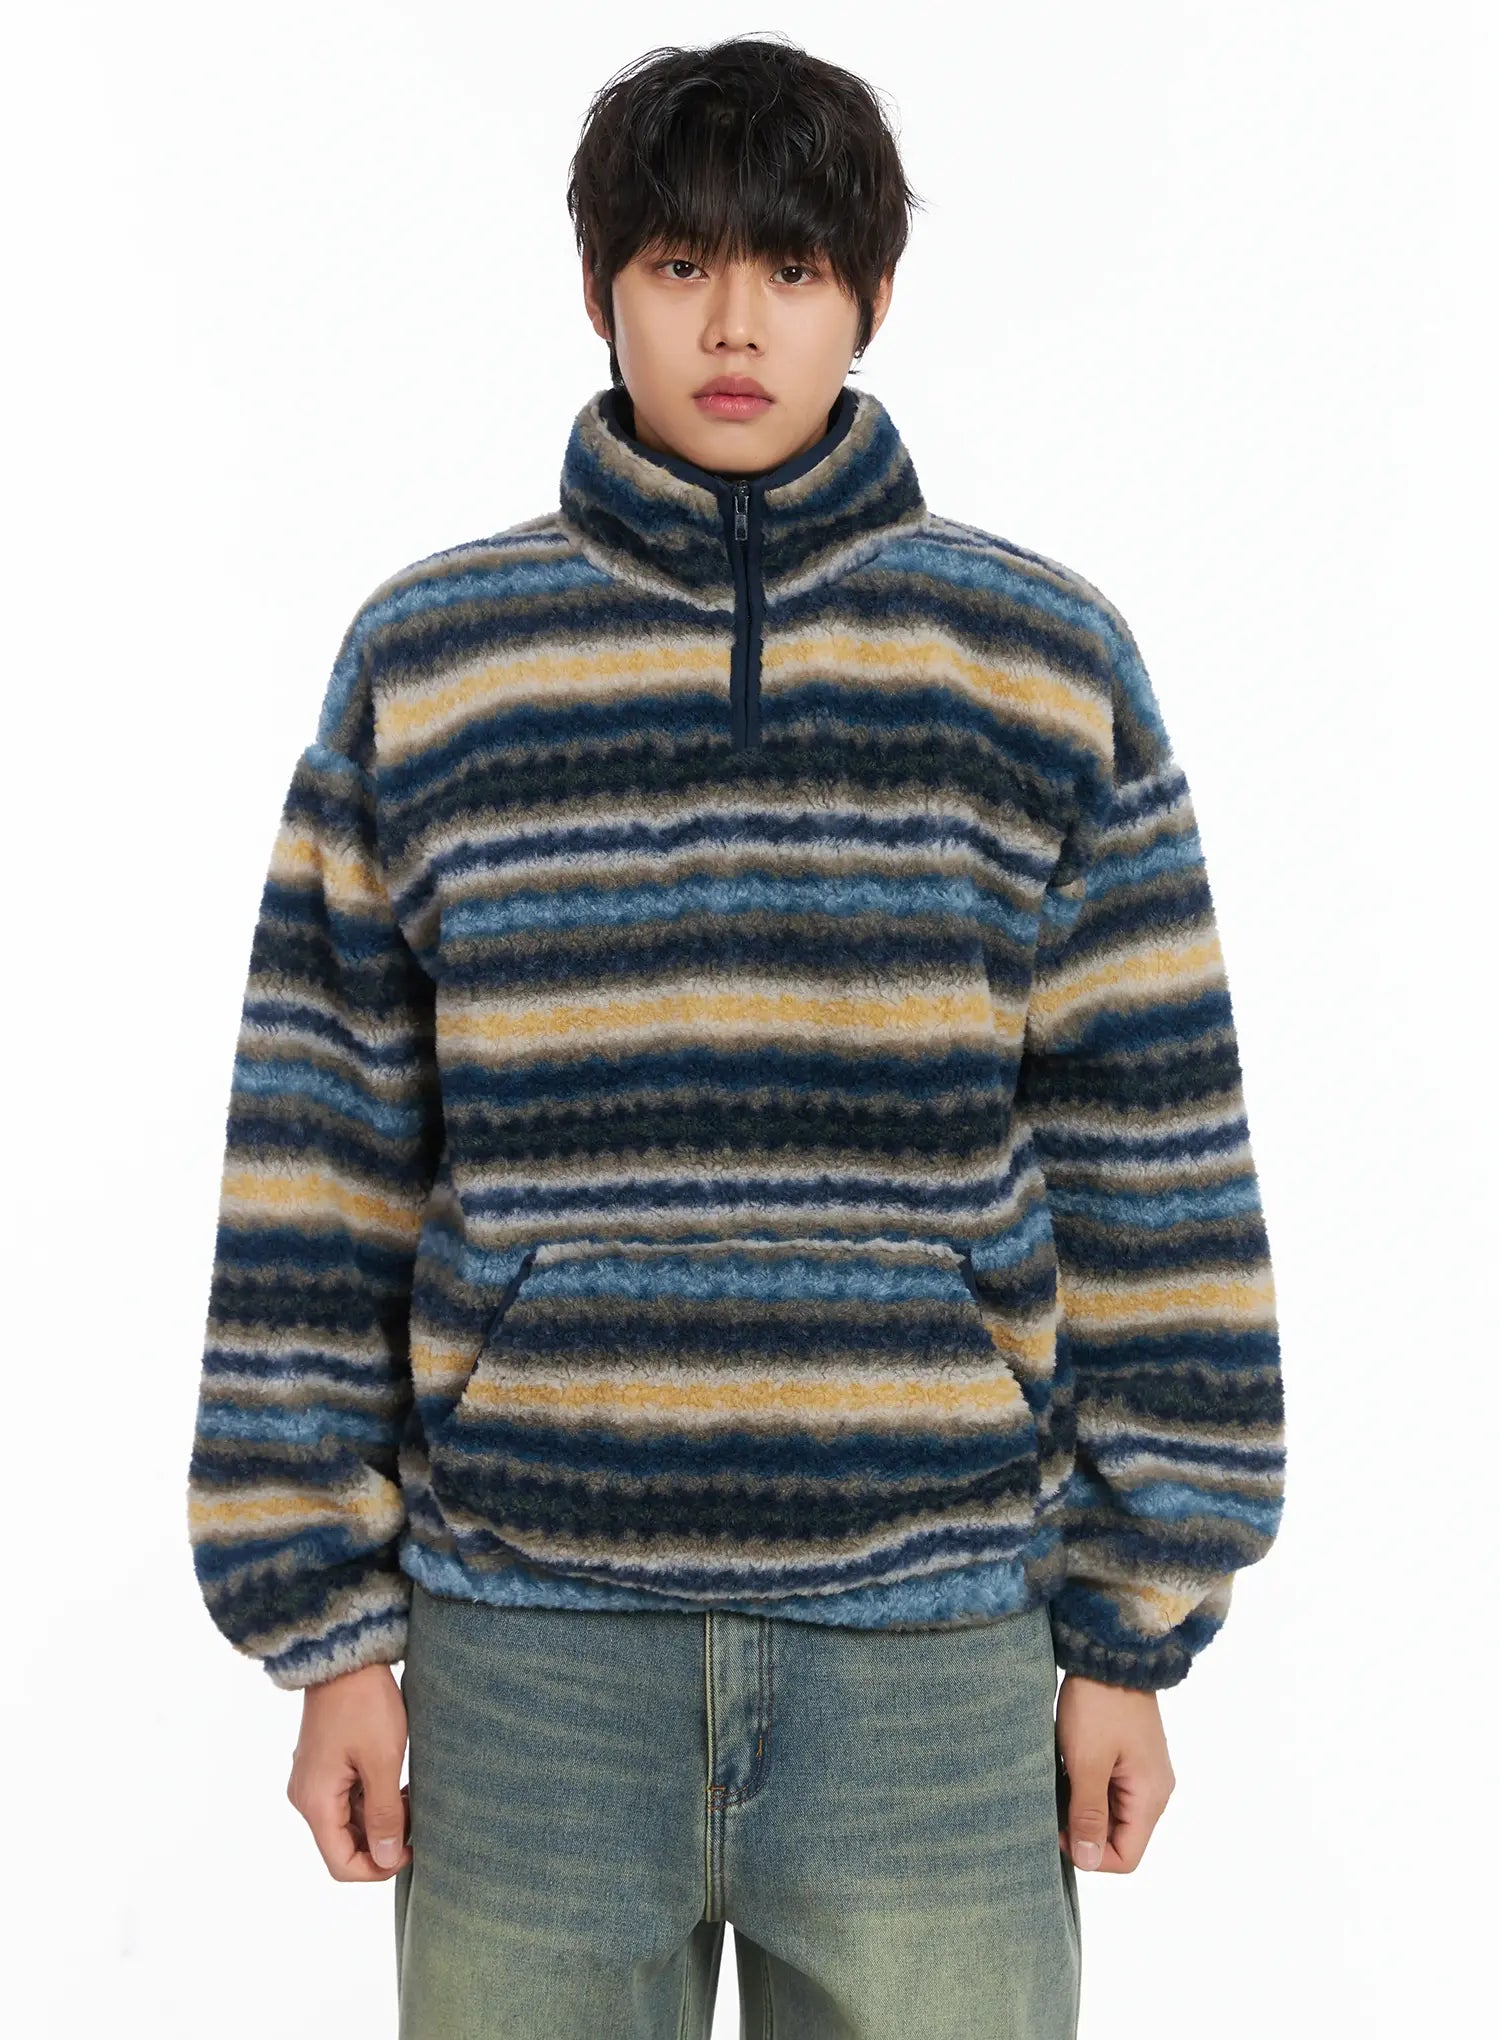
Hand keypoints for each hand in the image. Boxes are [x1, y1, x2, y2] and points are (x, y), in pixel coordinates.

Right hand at [286, 1661, 411, 1880]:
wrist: (346, 1655)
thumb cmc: (364, 1705)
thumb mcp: (383, 1762)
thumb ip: (385, 1815)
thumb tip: (388, 1860)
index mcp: (315, 1802)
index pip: (341, 1863)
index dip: (377, 1867)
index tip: (411, 1849)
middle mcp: (307, 1796)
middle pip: (344, 1844)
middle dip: (382, 1839)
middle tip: (417, 1817)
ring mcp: (314, 1779)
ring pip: (348, 1821)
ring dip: (380, 1817)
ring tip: (412, 1795)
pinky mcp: (324, 1764)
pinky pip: (347, 1798)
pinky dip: (373, 1798)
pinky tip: (398, 1782)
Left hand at [1055, 1670, 1175, 1873]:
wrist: (1109, 1652)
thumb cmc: (1098, 1705)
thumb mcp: (1086, 1762)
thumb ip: (1089, 1814)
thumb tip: (1088, 1861)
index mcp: (1150, 1797)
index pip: (1126, 1857)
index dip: (1090, 1855)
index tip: (1058, 1828)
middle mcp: (1153, 1790)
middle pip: (1119, 1837)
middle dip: (1084, 1829)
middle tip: (1052, 1803)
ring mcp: (1143, 1773)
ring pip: (1111, 1813)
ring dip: (1083, 1806)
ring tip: (1058, 1781)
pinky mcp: (1130, 1757)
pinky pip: (1110, 1789)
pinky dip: (1087, 1787)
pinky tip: (1066, 1767)